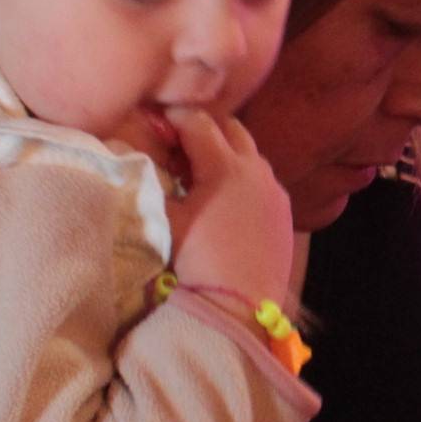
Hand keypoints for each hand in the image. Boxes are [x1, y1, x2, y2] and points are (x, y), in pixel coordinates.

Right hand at [165, 107, 295, 301]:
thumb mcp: (165, 218)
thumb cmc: (197, 260)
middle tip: (179, 144)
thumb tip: (136, 154)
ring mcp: (275, 189)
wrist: (240, 304)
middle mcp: (256, 169)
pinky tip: (225, 197)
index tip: (157, 120)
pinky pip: (263, 179)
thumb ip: (151, 180)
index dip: (174, 117)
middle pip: (231, 128)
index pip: (198, 122)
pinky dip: (243, 177)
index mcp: (225, 166)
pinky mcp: (284, 209)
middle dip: (204, 129)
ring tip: (200, 173)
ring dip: (225, 152)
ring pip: (250, 153)